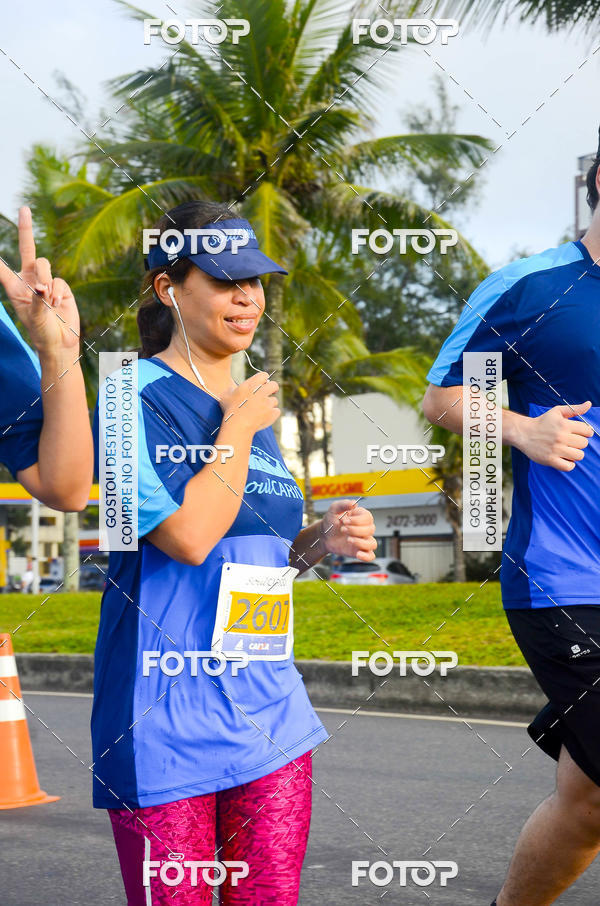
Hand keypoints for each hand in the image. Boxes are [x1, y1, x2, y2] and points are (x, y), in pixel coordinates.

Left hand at [0, 207, 79, 354]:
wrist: (60, 342)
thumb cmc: (41, 332)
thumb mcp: (33, 317)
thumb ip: (36, 299)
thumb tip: (43, 286)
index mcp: (14, 287)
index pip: (1, 267)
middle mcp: (29, 280)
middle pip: (28, 249)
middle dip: (26, 228)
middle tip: (25, 208)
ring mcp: (46, 282)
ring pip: (45, 265)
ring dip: (46, 279)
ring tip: (47, 299)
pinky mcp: (62, 287)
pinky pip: (59, 281)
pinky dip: (58, 292)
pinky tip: (57, 305)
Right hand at [220, 371, 279, 432]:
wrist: (238, 425)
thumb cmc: (230, 410)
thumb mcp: (225, 396)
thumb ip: (231, 390)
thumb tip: (231, 390)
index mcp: (252, 384)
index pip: (264, 375)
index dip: (263, 380)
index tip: (261, 384)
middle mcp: (262, 392)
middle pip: (274, 385)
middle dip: (273, 389)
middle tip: (268, 394)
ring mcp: (268, 403)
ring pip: (275, 400)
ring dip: (270, 404)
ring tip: (261, 410)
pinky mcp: (272, 413)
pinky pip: (276, 411)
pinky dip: (272, 414)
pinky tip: (265, 417)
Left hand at [320, 499, 376, 561]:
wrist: (324, 536)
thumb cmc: (330, 521)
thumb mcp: (334, 509)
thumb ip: (343, 504)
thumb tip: (354, 504)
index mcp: (361, 517)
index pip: (368, 518)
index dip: (358, 520)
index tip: (344, 521)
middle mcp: (365, 528)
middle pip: (370, 530)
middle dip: (355, 530)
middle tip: (342, 529)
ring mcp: (363, 540)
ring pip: (372, 543)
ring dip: (360, 542)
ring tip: (348, 540)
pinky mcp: (360, 551)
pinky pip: (370, 556)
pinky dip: (366, 556)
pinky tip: (358, 554)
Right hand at [514, 402, 593, 471]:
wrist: (523, 433)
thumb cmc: (541, 422)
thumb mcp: (557, 411)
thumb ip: (574, 409)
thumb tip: (589, 404)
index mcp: (564, 424)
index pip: (587, 431)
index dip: (585, 432)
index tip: (579, 433)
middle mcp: (561, 437)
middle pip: (584, 444)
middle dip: (579, 442)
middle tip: (570, 441)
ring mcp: (556, 449)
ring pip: (579, 455)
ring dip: (575, 454)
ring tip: (567, 450)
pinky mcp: (550, 460)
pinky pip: (569, 466)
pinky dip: (569, 464)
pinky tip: (564, 458)